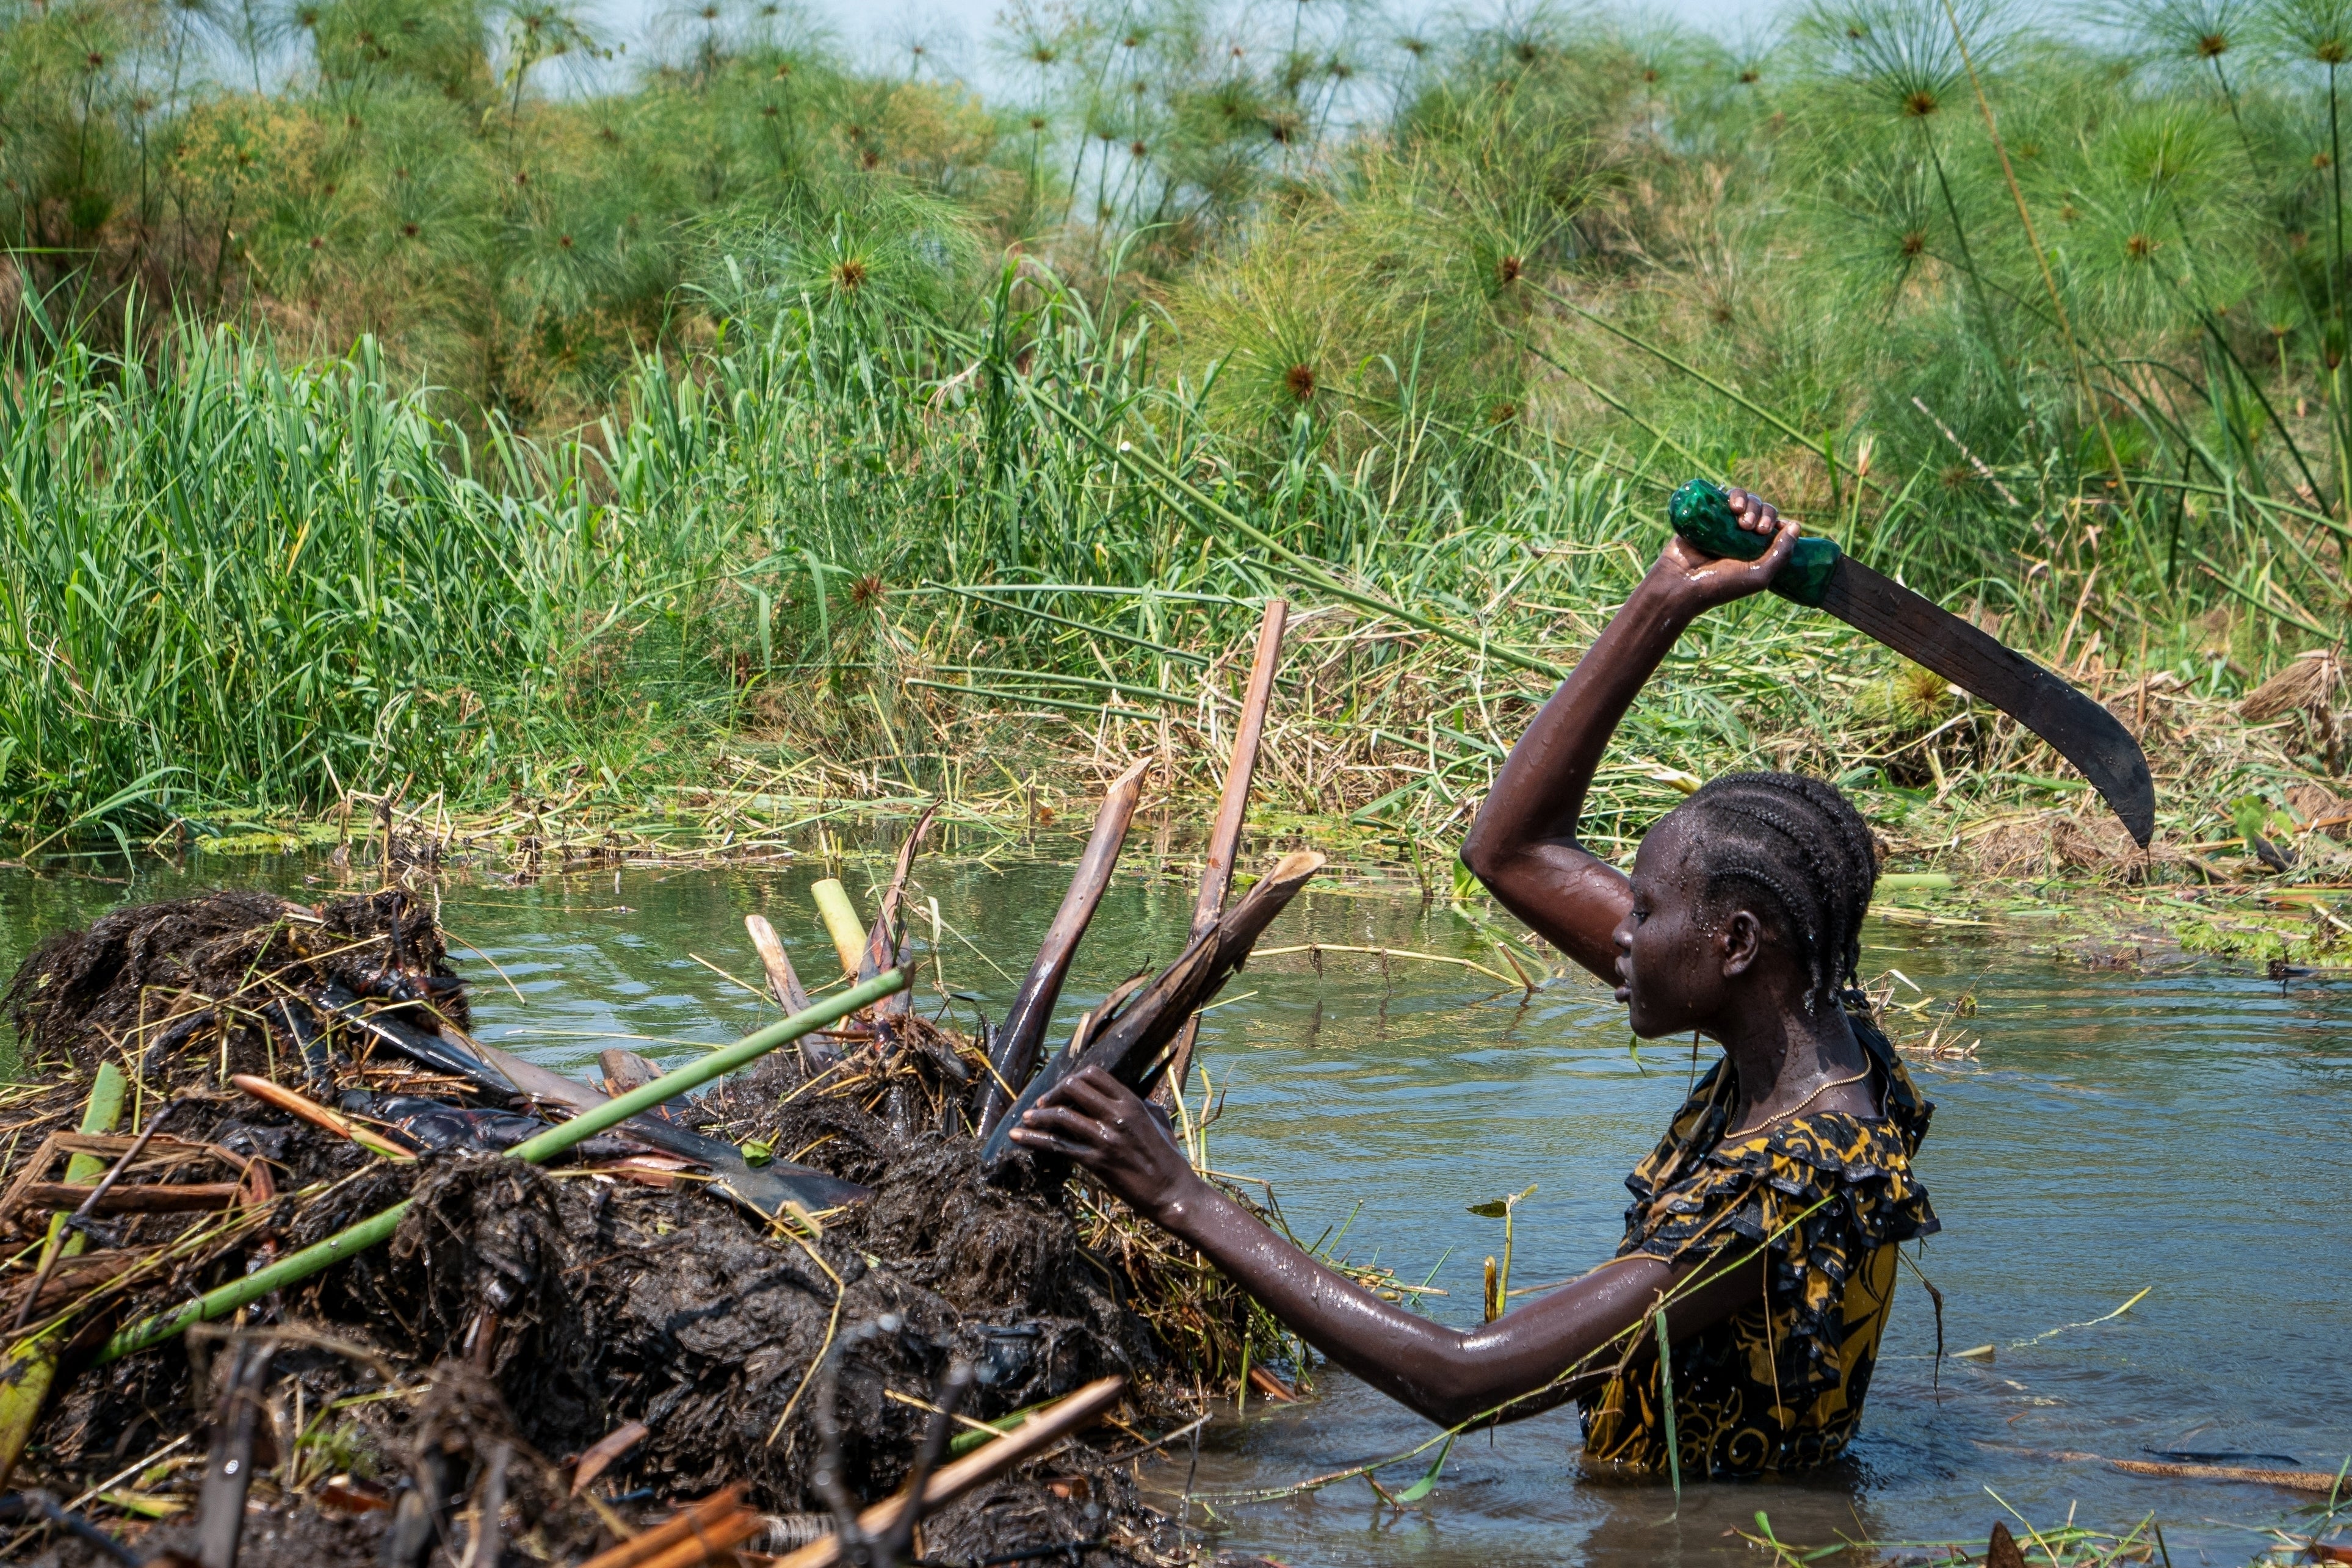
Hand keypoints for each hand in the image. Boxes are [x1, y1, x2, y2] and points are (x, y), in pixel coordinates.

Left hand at [1009, 1066, 1199, 1221]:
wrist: (1174, 1192)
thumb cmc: (1169, 1159)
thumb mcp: (1158, 1121)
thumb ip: (1140, 1104)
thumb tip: (1125, 1096)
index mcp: (1133, 1102)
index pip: (1093, 1075)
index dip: (1071, 1080)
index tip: (1062, 1092)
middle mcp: (1118, 1115)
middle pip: (1074, 1088)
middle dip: (1052, 1094)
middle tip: (1041, 1107)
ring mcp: (1107, 1138)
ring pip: (1062, 1115)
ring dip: (1038, 1117)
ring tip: (1024, 1121)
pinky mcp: (1097, 1162)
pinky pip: (1058, 1146)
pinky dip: (1033, 1140)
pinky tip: (1017, 1138)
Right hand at [1644, 486, 1799, 617]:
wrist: (1680, 584)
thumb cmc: (1720, 585)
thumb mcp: (1760, 574)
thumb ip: (1781, 552)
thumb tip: (1795, 525)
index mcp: (1755, 549)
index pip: (1773, 524)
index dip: (1774, 520)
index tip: (1766, 530)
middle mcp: (1740, 535)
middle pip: (1760, 509)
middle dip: (1760, 512)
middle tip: (1750, 527)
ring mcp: (1722, 525)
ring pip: (1742, 500)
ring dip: (1747, 501)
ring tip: (1737, 512)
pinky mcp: (1704, 517)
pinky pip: (1720, 496)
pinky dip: (1729, 495)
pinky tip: (1729, 504)